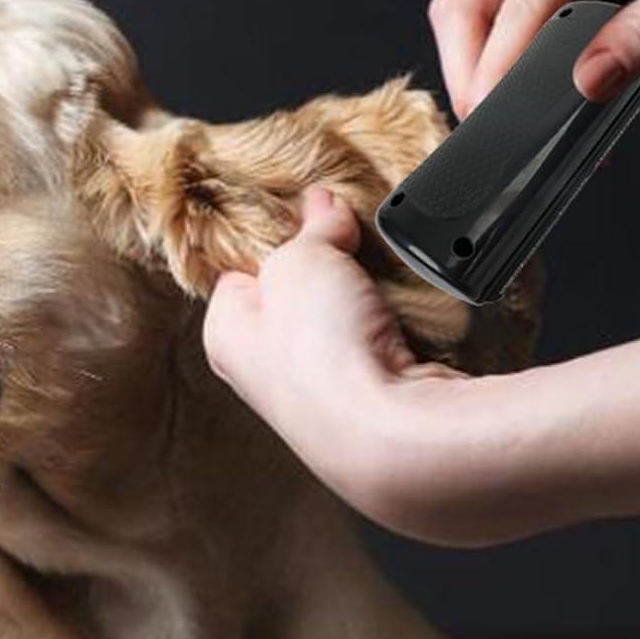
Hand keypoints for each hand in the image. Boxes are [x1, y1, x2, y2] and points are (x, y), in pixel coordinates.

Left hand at [203, 188, 639, 544]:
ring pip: (346, 325)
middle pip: (298, 298)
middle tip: (354, 247)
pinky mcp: (373, 409)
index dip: (275, 243)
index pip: (240, 274)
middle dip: (329, 270)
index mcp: (226, 336)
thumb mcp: (304, 259)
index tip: (309, 222)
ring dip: (369, 300)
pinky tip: (412, 321)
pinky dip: (400, 331)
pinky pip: (385, 351)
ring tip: (387, 284)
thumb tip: (322, 202)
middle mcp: (265, 373)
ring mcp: (320, 397)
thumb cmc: (324, 351)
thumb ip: (314, 227)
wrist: (393, 436)